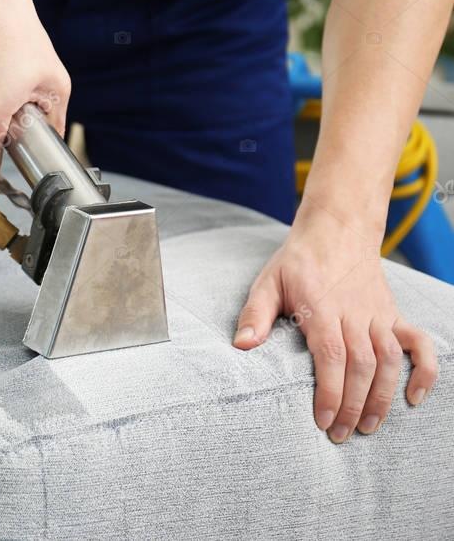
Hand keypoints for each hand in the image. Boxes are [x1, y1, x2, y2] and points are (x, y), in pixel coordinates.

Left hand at [233, 212, 437, 442]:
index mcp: (322, 307)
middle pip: (361, 366)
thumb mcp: (268, 282)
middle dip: (353, 405)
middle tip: (340, 434)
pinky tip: (414, 397)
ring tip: (368, 428)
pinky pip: (418, 344)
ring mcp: (378, 314)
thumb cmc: (298, 262)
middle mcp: (354, 313)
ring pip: (389, 361)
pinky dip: (424, 370)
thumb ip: (255, 315)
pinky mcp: (393, 314)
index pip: (331, 357)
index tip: (323, 420)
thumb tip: (242, 346)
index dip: (330, 392)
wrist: (337, 230)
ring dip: (382, 397)